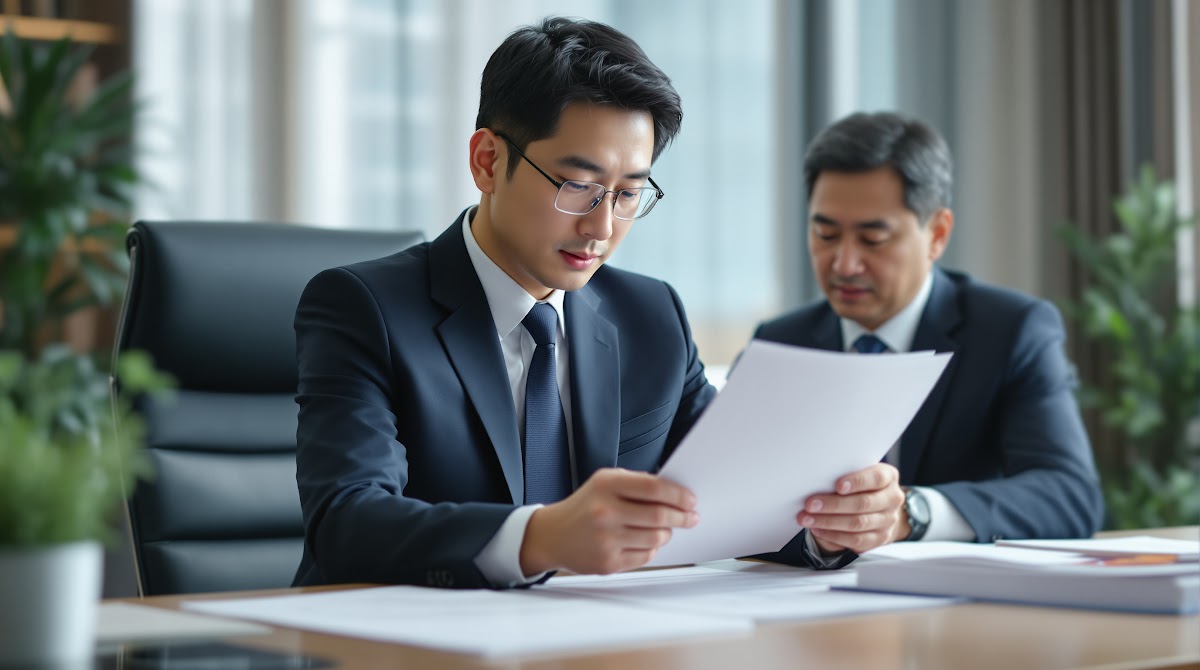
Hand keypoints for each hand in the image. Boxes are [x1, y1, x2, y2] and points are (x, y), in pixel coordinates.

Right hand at [519, 468, 698, 575]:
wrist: (552, 535)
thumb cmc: (584, 507)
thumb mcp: (604, 482)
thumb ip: (636, 483)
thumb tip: (675, 493)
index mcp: (606, 485)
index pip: (654, 488)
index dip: (678, 495)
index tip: (690, 500)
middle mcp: (605, 512)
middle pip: (660, 516)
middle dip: (682, 517)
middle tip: (690, 517)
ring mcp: (606, 540)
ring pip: (656, 539)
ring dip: (666, 533)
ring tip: (663, 528)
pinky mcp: (608, 563)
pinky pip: (646, 557)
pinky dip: (651, 549)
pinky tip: (643, 541)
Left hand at [799, 463, 907, 554]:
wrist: (880, 508)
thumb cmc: (862, 485)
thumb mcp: (858, 473)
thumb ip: (844, 474)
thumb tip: (817, 479)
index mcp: (888, 477)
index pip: (876, 478)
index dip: (857, 482)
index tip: (837, 486)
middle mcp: (892, 499)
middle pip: (863, 503)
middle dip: (833, 505)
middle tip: (810, 504)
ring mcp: (888, 521)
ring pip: (858, 523)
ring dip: (828, 522)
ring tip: (807, 519)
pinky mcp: (880, 539)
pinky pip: (856, 541)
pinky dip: (833, 536)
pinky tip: (818, 529)